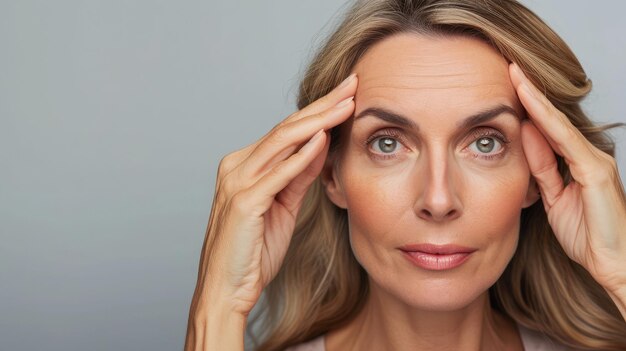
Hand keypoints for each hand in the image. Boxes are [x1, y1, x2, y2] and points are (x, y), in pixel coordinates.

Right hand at [190, 74, 356, 318]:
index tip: (347, 94)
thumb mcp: (283, 207)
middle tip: (352, 83)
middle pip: (286, 127)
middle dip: (323, 104)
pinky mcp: (243, 202)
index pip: (287, 130)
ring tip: (346, 103)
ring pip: (282, 141)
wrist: (227, 290)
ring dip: (317, 121)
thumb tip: (321, 145)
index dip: (319, 110)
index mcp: (244, 166)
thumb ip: (298, 175)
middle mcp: (236, 166)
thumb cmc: (253, 252)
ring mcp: (236, 182)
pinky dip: (301, 156)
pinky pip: (277, 174)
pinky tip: (323, 138)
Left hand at [509, 63, 625, 296]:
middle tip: (508, 68)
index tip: (506, 87)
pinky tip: (530, 105)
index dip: (527, 106)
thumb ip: (542, 169)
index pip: (546, 128)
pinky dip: (546, 122)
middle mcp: (588, 156)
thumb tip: (525, 138)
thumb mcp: (553, 198)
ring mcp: (594, 161)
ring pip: (558, 124)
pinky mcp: (596, 171)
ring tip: (515, 76)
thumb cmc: (587, 235)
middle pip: (552, 119)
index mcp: (577, 163)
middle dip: (530, 93)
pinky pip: (566, 142)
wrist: (613, 263)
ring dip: (535, 99)